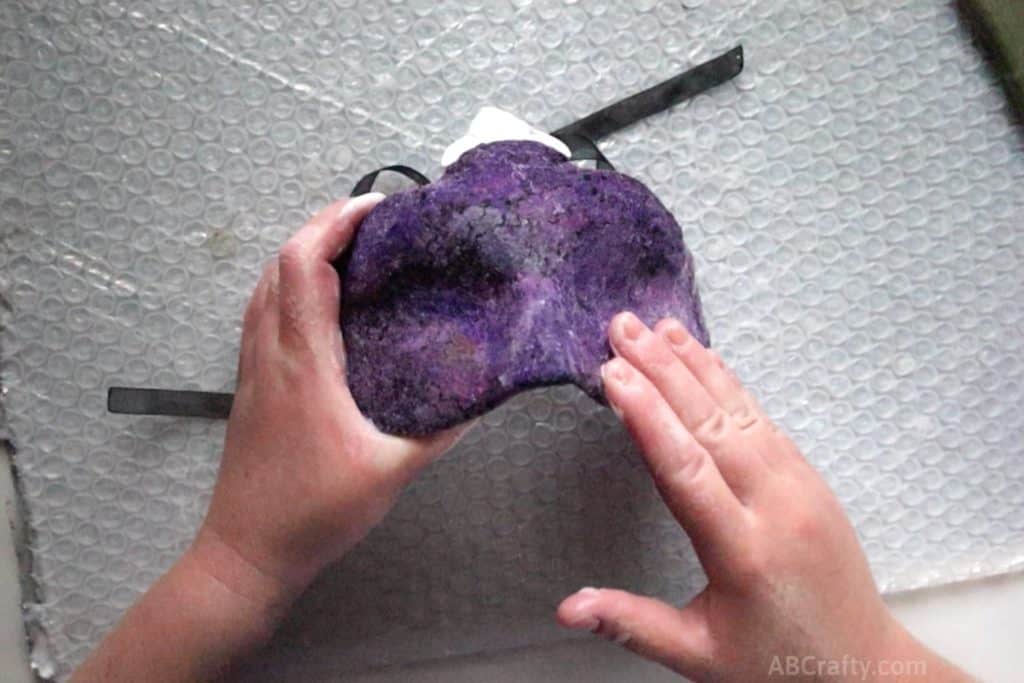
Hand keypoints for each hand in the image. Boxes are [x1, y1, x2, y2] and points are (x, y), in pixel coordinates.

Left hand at [194, 194, 463, 601]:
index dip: (337, 222)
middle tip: (374, 222)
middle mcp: (270, 352)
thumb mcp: (390, 473)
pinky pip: (262, 312)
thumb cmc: (313, 514)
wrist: (246, 553)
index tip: (379, 207)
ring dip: (303, 253)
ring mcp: (252, 366)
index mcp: (303, 363)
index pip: (306, 266)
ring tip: (352, 249)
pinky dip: (289, 285)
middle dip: (323, 225)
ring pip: (266, 284)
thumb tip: (480, 397)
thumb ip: (440, 432)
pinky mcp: (248, 383)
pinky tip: (319, 301)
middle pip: (281, 262)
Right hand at [557, 312, 969, 681]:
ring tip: (658, 326)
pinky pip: (764, 419)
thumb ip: (631, 623)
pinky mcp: (809, 477)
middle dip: (662, 370)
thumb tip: (569, 607)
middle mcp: (775, 507)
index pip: (686, 470)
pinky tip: (706, 358)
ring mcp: (799, 486)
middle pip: (711, 425)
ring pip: (740, 411)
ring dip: (695, 364)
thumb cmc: (778, 662)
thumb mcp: (698, 654)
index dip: (647, 417)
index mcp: (743, 553)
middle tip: (623, 328)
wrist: (862, 663)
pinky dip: (730, 383)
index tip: (614, 373)